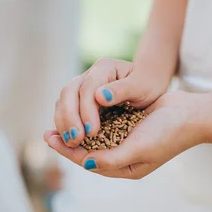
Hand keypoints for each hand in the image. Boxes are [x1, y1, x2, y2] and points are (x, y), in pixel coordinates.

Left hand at [44, 91, 202, 178]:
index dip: (67, 151)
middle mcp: (124, 157)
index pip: (89, 161)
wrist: (191, 114)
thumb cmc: (168, 133)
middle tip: (47, 133)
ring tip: (59, 122)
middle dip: (69, 142)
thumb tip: (82, 161)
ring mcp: (127, 140)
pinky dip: (90, 120)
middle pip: (88, 152)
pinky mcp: (129, 125)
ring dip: (77, 130)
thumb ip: (110, 158)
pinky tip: (79, 111)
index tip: (50, 138)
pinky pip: (105, 125)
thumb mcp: (138, 149)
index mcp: (126, 168)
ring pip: (95, 139)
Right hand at [51, 58, 169, 148]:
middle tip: (76, 140)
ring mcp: (81, 85)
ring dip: (63, 123)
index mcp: (104, 68)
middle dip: (69, 118)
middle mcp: (88, 74)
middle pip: (69, 93)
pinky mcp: (79, 98)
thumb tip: (100, 96)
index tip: (91, 131)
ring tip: (71, 143)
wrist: (147, 81)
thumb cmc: (148, 84)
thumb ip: (122, 90)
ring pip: (63, 101)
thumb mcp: (142, 86)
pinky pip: (65, 109)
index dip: (86, 111)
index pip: (87, 88)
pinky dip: (64, 124)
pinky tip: (68, 140)